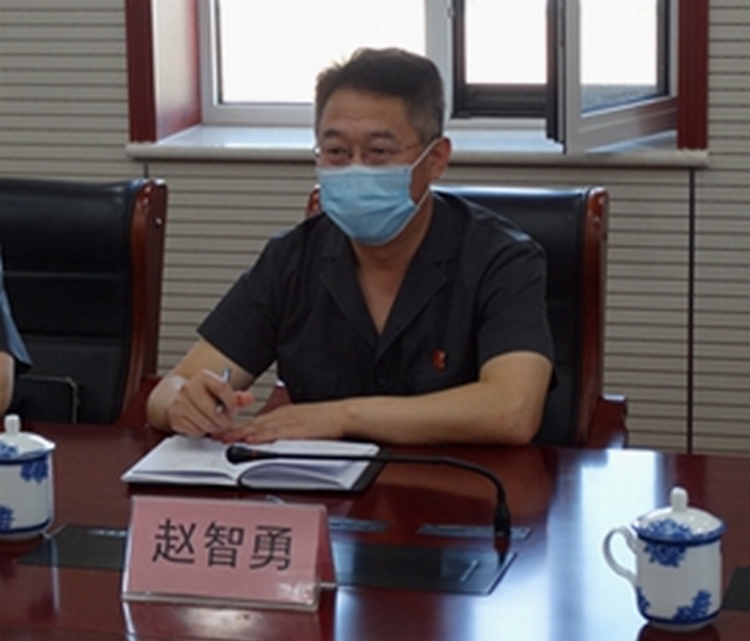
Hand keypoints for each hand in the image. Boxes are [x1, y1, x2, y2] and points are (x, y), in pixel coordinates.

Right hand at [166, 369, 253, 436]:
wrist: (176, 397)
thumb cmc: (203, 395)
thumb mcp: (222, 392)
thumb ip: (238, 397)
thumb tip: (249, 399)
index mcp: (203, 376)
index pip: (222, 388)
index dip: (232, 402)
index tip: (234, 409)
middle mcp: (189, 388)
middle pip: (214, 411)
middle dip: (224, 420)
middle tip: (227, 422)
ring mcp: (180, 403)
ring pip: (205, 423)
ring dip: (215, 428)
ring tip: (216, 423)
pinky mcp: (175, 417)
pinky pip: (196, 430)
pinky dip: (202, 430)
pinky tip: (203, 424)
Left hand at [219, 401, 345, 442]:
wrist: (342, 415)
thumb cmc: (326, 421)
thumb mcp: (302, 423)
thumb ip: (286, 429)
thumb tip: (273, 439)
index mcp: (283, 414)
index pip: (256, 421)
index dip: (238, 427)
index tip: (223, 431)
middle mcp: (282, 415)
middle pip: (253, 423)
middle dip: (233, 430)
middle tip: (216, 435)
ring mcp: (288, 421)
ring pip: (260, 427)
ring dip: (242, 433)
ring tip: (225, 438)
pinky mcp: (297, 428)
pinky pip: (275, 433)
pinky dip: (262, 436)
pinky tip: (251, 439)